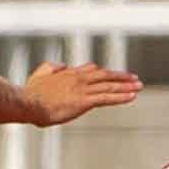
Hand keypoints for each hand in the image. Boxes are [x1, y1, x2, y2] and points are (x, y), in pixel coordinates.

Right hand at [24, 60, 142, 126]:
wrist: (28, 102)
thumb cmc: (31, 93)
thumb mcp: (40, 74)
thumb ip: (51, 68)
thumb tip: (62, 65)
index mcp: (69, 74)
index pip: (91, 71)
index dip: (104, 73)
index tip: (113, 75)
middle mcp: (78, 78)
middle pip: (105, 75)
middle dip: (121, 77)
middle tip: (135, 78)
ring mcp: (83, 89)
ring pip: (109, 85)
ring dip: (126, 86)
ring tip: (140, 86)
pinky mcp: (84, 101)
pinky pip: (107, 97)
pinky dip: (121, 96)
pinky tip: (132, 96)